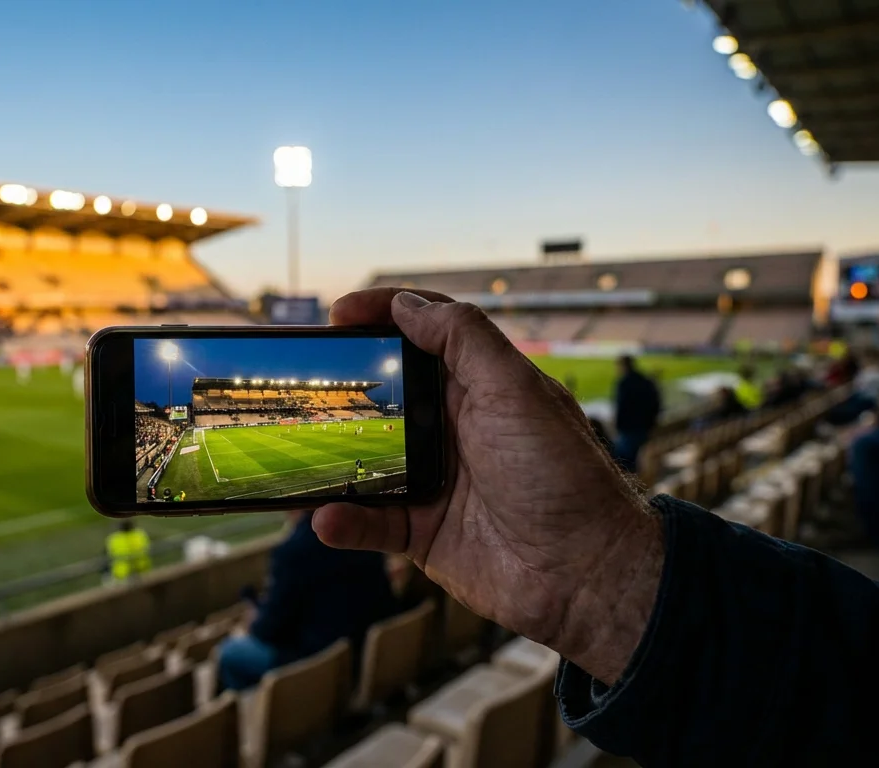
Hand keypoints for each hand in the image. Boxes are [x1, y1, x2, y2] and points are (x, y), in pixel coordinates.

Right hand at [313, 289, 664, 682]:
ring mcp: (435, 481)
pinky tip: (326, 517)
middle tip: (301, 379)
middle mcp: (454, 428)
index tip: (337, 312)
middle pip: (385, 394)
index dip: (383, 314)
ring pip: (366, 459)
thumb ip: (463, 339)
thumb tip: (407, 303)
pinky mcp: (423, 532)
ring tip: (293, 449)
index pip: (424, 333)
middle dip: (341, 385)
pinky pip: (370, 521)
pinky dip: (344, 519)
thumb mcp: (516, 390)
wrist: (586, 573)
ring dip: (331, 457)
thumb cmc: (561, 474)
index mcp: (480, 386)